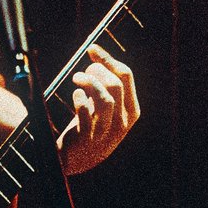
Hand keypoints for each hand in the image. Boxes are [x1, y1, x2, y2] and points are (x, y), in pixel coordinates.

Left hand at [57, 48, 139, 175]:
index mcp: (131, 110)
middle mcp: (123, 122)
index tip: (92, 49)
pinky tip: (76, 95)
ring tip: (76, 78)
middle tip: (83, 71)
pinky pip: (86, 114)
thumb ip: (105, 82)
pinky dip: (80, 99)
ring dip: (88, 83)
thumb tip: (94, 51)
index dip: (107, 59)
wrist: (79, 158)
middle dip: (96, 71)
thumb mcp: (107, 106)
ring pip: (105, 99)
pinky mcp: (88, 138)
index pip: (126, 76)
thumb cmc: (93, 124)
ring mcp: (106, 131)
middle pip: (115, 85)